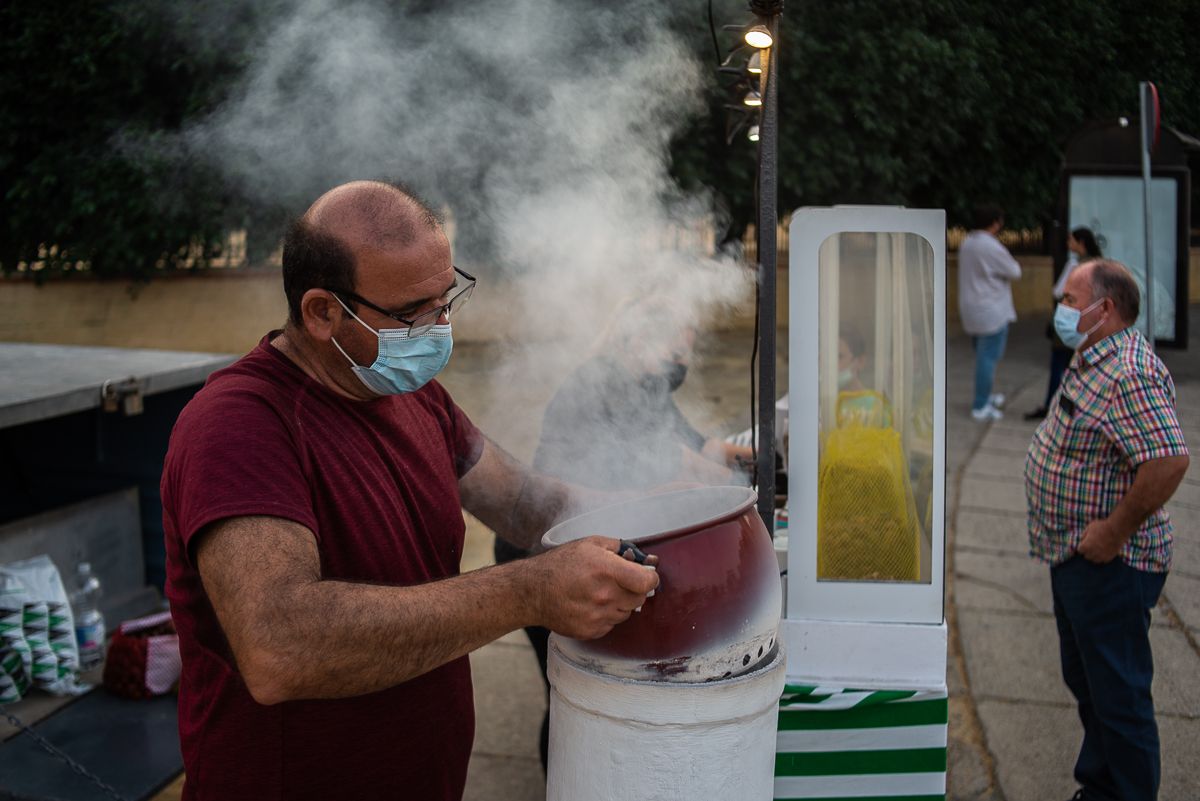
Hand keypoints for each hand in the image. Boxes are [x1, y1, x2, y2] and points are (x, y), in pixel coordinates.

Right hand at [525, 536, 659, 639]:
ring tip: (599, 592)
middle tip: (618, 581)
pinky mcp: (590, 631)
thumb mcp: (591, 544)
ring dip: (620, 603)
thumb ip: (621, 548)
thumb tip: (646, 559)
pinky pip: (611, 624)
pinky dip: (606, 615)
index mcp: (606, 570)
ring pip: (626, 612)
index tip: (646, 575)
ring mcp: (597, 616)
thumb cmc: (561, 563)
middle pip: (640, 598)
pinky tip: (590, 604)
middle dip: (634, 589)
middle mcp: (604, 596)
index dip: (650, 577)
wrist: (532, 591)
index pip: (647, 582)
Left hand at [1076, 518, 1124, 563]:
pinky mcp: (1108, 558)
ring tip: (1098, 548)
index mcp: (1085, 546)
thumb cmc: (1102, 527)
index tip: (1086, 541)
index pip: (1080, 550)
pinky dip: (1102, 557)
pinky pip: (1102, 560)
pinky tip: (1104, 550)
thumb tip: (1082, 540)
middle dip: (1088, 551)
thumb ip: (1084, 535)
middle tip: (1093, 544)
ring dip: (1094, 555)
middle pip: (1086, 556)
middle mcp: (1091, 553)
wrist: (1118, 530)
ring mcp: (1100, 557)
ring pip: (1094, 560)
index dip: (1083, 545)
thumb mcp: (1089, 527)